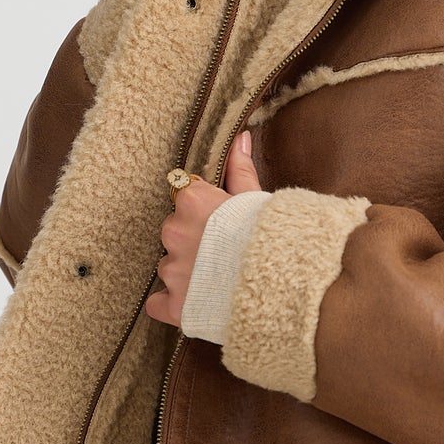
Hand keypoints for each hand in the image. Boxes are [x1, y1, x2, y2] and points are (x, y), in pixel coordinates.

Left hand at [146, 131, 261, 326]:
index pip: (185, 198)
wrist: (283, 285)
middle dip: (192, 241)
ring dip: (186, 272)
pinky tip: (196, 302)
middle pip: (174, 232)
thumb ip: (240, 169)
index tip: (222, 223)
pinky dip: (173, 303)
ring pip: (169, 267)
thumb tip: (239, 137)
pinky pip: (159, 303)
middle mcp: (174, 232)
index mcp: (191, 201)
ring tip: (219, 280)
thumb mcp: (257, 199)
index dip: (205, 211)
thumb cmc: (272, 240)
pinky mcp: (173, 305)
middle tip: (223, 253)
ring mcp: (172, 271)